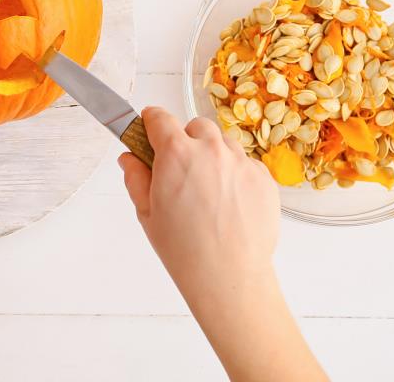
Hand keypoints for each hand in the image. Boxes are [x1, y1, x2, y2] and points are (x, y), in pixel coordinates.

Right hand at [116, 109, 327, 381]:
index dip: (151, 122)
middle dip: (185, 140)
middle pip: (195, 126)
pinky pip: (246, 163)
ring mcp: (242, 162)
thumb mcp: (147, 213)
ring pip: (223, 143)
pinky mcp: (264, 178)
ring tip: (206, 189)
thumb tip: (129, 158)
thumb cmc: (184, 249)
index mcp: (176, 153)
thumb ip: (135, 178)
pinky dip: (235, 173)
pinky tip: (228, 202)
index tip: (149, 130)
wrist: (229, 276)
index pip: (159, 117)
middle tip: (179, 170)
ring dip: (212, 154)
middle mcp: (211, 149)